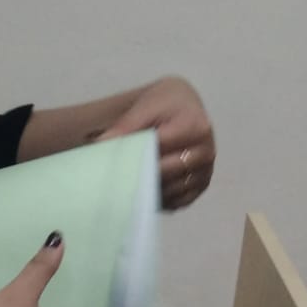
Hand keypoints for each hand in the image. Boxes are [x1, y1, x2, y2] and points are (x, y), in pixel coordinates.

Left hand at [97, 76, 215, 210]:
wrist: (184, 105)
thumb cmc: (164, 104)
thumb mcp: (144, 108)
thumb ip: (125, 127)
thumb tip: (100, 145)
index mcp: (196, 127)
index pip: (161, 150)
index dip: (137, 157)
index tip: (116, 163)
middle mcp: (207, 151)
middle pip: (167, 173)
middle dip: (141, 175)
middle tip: (118, 179)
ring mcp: (207, 171)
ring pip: (172, 191)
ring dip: (150, 191)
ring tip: (131, 184)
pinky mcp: (202, 186)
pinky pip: (178, 202)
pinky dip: (161, 200)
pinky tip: (147, 192)